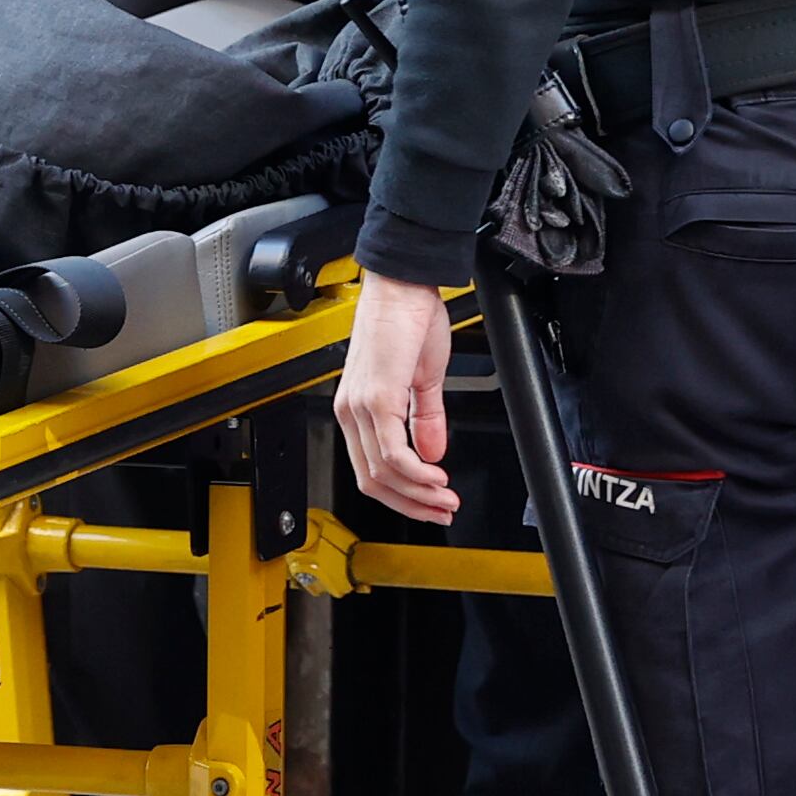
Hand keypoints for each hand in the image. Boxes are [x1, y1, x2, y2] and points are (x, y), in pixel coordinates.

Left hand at [332, 272, 460, 525]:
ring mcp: (360, 405)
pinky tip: (435, 477)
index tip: (432, 503)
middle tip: (442, 511)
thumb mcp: (421, 378)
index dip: (403, 495)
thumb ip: (425, 419)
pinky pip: (391, 452)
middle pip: (372, 481)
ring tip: (444, 497)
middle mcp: (350, 410)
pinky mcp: (376, 398)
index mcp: (357, 407)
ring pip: (381, 473)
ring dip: (417, 494)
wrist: (406, 284)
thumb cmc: (408, 318)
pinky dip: (415, 474)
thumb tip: (432, 453)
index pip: (370, 469)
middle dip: (411, 504)